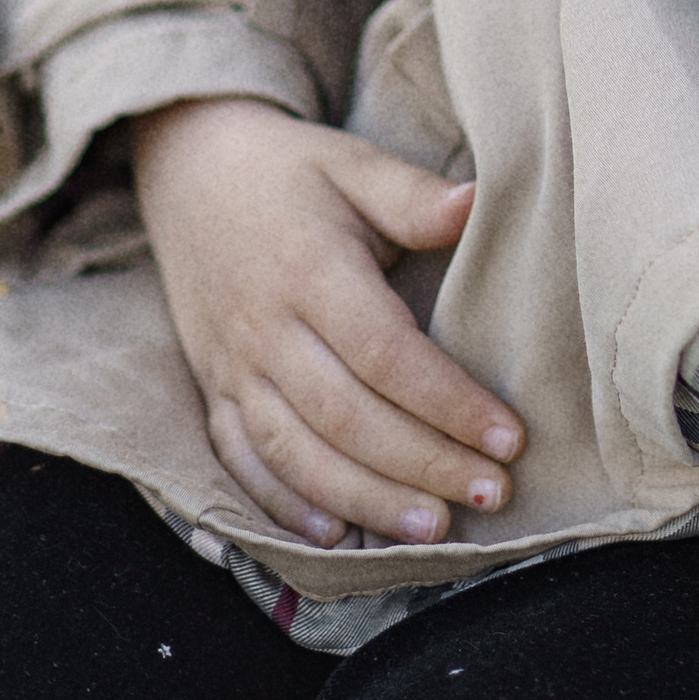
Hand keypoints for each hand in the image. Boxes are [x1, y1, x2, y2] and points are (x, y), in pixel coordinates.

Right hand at [131, 97, 527, 547]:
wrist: (189, 171)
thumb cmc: (290, 172)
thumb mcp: (352, 163)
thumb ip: (413, 195)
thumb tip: (477, 204)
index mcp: (310, 271)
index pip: (386, 354)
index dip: (448, 403)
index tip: (509, 438)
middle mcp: (267, 329)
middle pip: (347, 417)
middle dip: (423, 465)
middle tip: (490, 496)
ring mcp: (233, 367)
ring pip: (297, 452)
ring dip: (365, 500)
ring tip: (431, 529)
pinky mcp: (213, 389)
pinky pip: (242, 460)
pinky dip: (284, 504)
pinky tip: (335, 535)